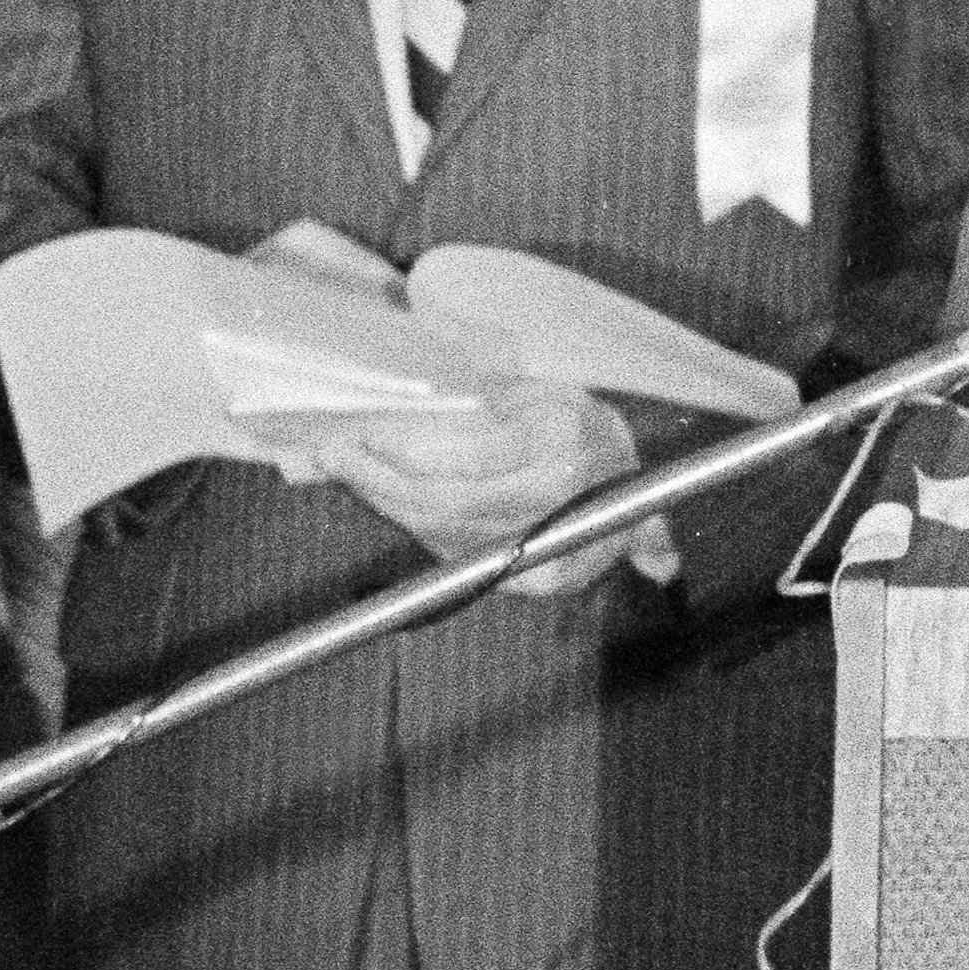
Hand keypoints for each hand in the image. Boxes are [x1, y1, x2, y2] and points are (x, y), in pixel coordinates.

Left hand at [315, 384, 641, 583]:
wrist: (634, 479)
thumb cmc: (571, 423)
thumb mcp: (529, 390)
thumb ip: (469, 398)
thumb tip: (409, 402)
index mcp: (559, 438)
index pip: (466, 457)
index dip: (406, 452)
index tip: (364, 436)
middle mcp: (559, 494)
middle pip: (447, 503)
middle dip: (379, 481)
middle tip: (334, 456)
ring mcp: (553, 542)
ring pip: (447, 534)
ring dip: (388, 507)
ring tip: (349, 475)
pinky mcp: (545, 580)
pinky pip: (460, 558)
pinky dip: (416, 532)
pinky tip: (387, 505)